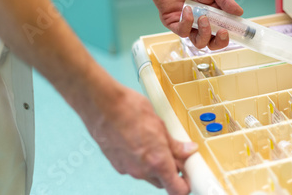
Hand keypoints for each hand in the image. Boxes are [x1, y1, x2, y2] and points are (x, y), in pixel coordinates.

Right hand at [80, 83, 196, 194]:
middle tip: (175, 154)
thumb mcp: (160, 124)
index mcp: (157, 161)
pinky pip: (133, 167)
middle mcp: (142, 170)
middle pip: (162, 181)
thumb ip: (174, 144)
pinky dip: (139, 160)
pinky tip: (139, 141)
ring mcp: (127, 169)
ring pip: (147, 174)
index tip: (190, 176)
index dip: (186, 185)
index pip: (177, 189)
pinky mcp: (115, 164)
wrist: (101, 104)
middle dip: (170, 172)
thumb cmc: (129, 109)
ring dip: (154, 165)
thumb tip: (188, 151)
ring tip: (155, 141)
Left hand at [142, 0, 242, 49]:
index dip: (231, 34)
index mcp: (212, 12)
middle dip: (219, 42)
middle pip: (211, 42)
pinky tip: (188, 9)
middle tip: (222, 31)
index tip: (237, 31)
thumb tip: (239, 13)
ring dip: (204, 33)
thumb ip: (224, 0)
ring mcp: (186, 22)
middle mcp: (200, 20)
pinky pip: (182, 31)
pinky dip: (187, 23)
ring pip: (198, 42)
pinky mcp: (172, 22)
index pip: (223, 29)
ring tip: (204, 18)